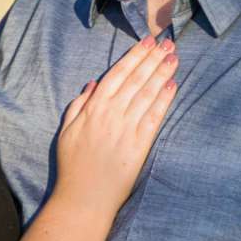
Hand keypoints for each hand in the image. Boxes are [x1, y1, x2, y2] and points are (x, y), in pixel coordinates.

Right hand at [53, 34, 176, 219]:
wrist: (84, 199)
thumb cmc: (72, 166)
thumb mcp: (66, 131)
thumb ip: (79, 104)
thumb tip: (94, 83)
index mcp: (94, 108)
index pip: (118, 74)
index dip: (134, 56)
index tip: (147, 41)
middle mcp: (112, 114)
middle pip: (136, 79)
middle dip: (153, 58)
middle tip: (167, 42)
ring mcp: (127, 129)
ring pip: (147, 94)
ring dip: (162, 73)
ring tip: (174, 58)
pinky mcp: (140, 146)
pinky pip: (154, 117)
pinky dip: (164, 99)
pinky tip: (172, 86)